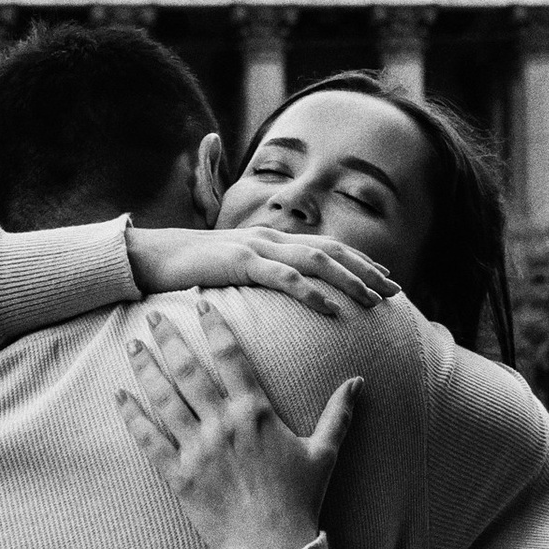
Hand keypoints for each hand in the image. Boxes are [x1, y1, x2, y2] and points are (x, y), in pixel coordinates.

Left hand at [114, 305, 359, 548]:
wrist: (274, 548)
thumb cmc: (301, 501)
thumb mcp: (324, 453)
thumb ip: (338, 414)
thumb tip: (358, 382)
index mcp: (256, 412)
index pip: (230, 356)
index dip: (214, 325)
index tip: (199, 303)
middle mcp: (223, 424)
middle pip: (189, 370)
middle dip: (169, 338)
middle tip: (151, 316)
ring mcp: (198, 450)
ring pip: (164, 399)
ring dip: (145, 369)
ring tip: (132, 345)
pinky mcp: (178, 477)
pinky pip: (149, 441)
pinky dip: (132, 417)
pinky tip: (120, 397)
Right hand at [123, 222, 395, 320]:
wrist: (153, 258)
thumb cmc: (194, 270)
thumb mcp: (236, 273)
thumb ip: (262, 277)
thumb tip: (285, 295)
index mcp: (273, 242)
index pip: (328, 247)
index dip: (360, 261)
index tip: (387, 279)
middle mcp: (271, 239)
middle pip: (332, 250)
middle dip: (366, 270)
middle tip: (395, 291)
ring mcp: (257, 248)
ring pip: (316, 261)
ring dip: (348, 280)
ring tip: (373, 300)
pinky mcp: (240, 262)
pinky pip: (283, 277)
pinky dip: (311, 292)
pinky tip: (331, 309)